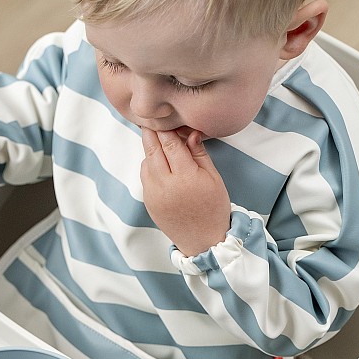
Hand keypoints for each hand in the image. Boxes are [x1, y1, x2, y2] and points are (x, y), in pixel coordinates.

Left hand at [140, 128, 230, 256]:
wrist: (204, 240)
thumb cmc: (213, 208)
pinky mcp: (149, 203)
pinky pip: (144, 178)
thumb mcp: (213, 178)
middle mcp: (166, 186)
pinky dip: (149, 166)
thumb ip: (199, 154)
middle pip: (153, 151)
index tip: (164, 118)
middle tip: (149, 120)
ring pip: (146, 163)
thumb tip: (189, 133)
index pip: (170, 144)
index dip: (166, 129)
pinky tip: (157, 161)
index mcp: (185, 177)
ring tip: (155, 139)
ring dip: (149, 150)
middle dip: (151, 133)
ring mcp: (154, 195)